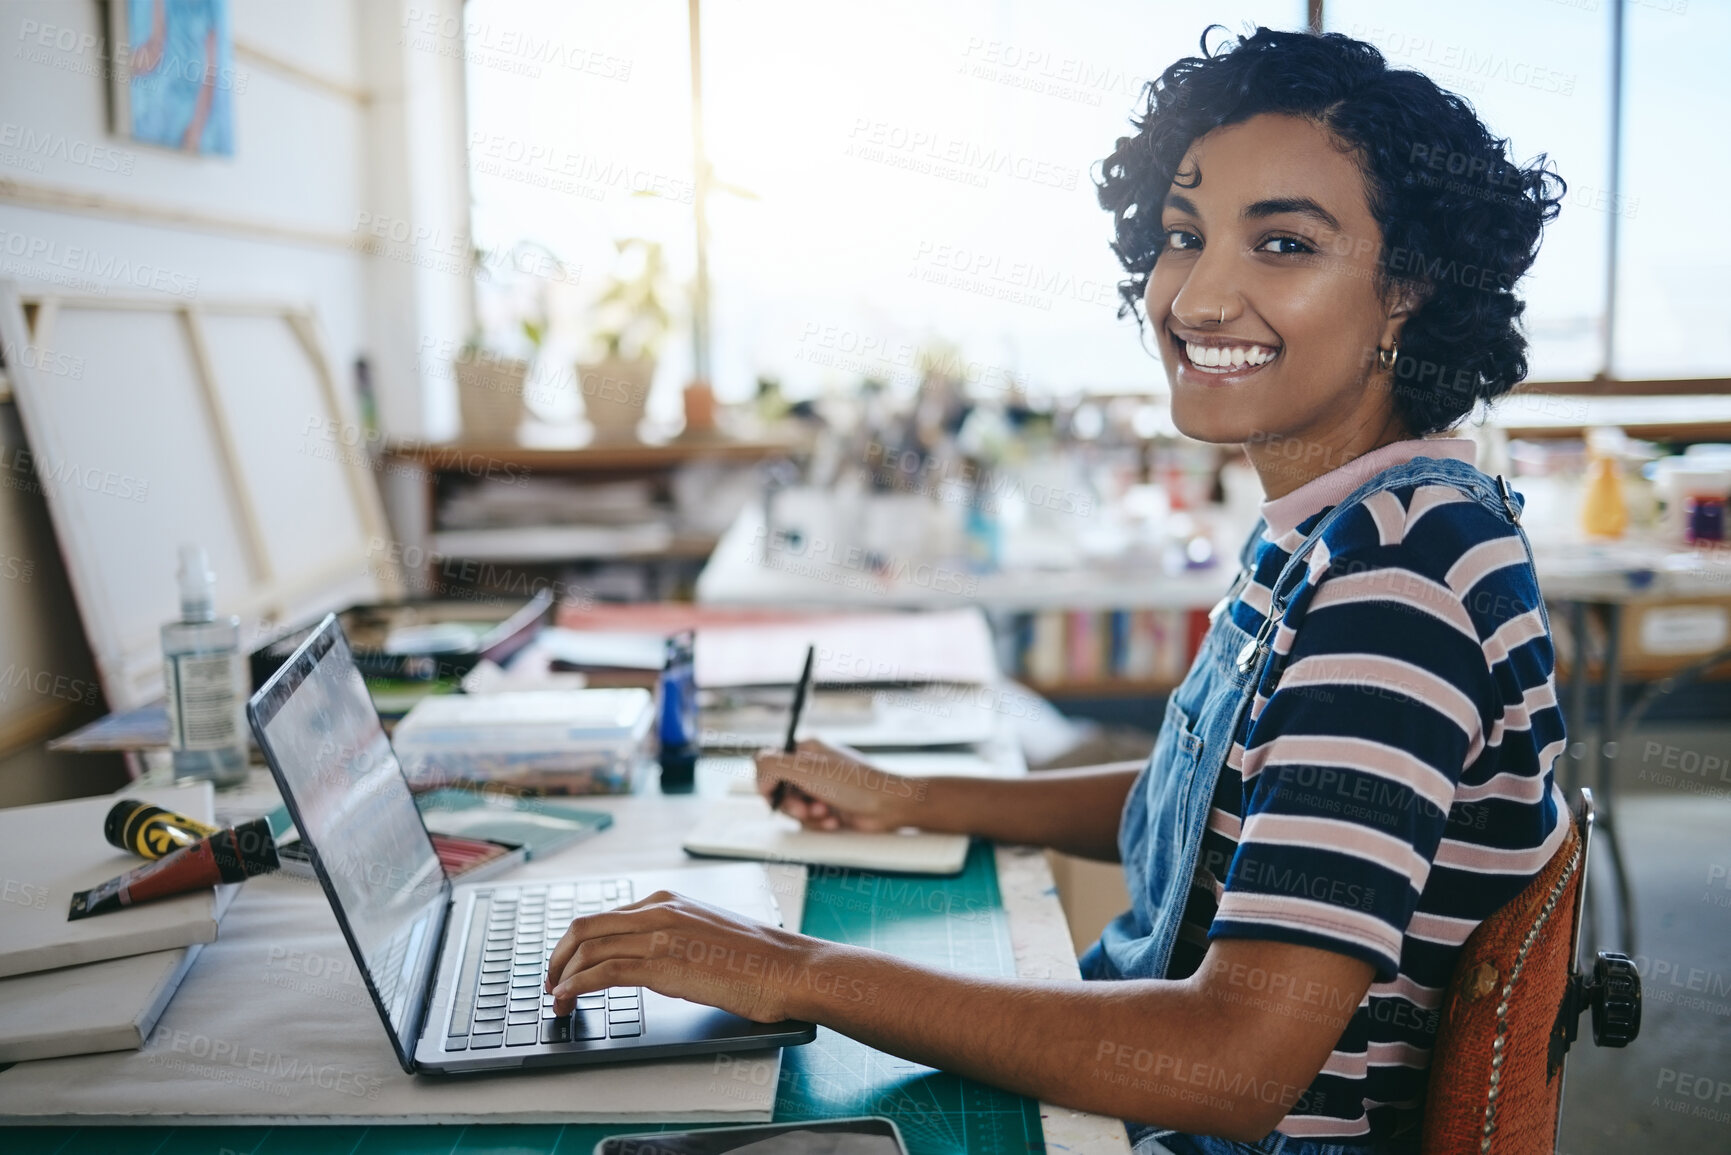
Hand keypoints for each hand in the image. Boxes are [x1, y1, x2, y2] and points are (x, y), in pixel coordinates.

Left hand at [544, 889, 827, 1021]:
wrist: (787, 968)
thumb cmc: (755, 959)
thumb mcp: (705, 932)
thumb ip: (672, 935)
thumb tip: (644, 957)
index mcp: (667, 901)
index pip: (604, 916)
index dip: (576, 943)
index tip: (567, 965)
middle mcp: (658, 911)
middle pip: (585, 925)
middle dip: (558, 956)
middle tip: (551, 981)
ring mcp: (660, 936)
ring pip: (588, 947)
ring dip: (561, 975)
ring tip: (555, 999)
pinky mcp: (664, 965)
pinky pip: (604, 971)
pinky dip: (577, 985)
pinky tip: (567, 999)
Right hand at [754, 738, 925, 830]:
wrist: (888, 806)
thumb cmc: (855, 783)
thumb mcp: (806, 768)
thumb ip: (771, 764)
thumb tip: (758, 775)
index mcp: (804, 749)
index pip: (767, 764)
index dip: (768, 785)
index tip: (776, 795)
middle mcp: (810, 766)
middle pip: (778, 791)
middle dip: (792, 805)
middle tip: (808, 808)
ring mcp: (820, 787)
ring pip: (793, 809)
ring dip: (808, 816)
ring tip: (827, 813)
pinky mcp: (829, 806)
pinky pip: (810, 820)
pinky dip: (820, 824)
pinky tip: (835, 820)